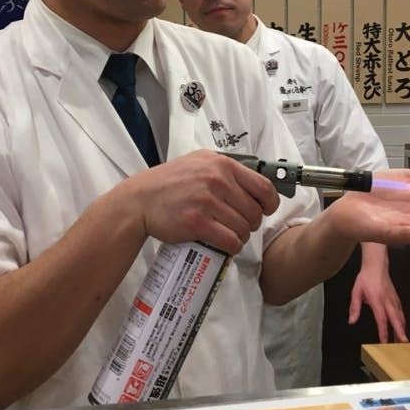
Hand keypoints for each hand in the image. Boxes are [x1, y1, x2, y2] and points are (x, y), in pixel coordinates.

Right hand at [120, 149, 279, 253]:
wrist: (139, 200)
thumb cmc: (168, 183)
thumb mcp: (198, 162)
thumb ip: (224, 169)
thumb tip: (253, 184)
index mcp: (221, 164)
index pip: (263, 186)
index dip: (270, 203)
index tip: (266, 210)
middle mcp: (217, 180)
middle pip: (255, 211)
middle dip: (252, 222)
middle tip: (241, 225)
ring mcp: (207, 201)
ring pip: (244, 228)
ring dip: (241, 236)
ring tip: (230, 235)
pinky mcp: (197, 222)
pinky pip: (230, 240)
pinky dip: (232, 246)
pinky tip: (225, 245)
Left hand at [349, 267, 406, 342]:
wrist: (377, 266)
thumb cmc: (366, 278)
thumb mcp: (356, 292)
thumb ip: (354, 307)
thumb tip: (351, 321)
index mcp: (377, 300)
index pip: (381, 318)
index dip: (383, 331)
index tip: (384, 341)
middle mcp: (387, 301)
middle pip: (396, 319)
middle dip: (400, 332)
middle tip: (403, 343)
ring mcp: (394, 300)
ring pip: (400, 317)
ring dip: (402, 329)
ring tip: (402, 341)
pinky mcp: (396, 299)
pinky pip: (401, 313)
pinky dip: (402, 322)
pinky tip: (401, 328)